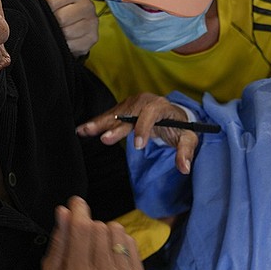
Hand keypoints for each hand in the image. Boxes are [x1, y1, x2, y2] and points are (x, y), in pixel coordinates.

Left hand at [14, 0, 97, 56]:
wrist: (75, 28)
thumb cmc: (59, 11)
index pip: (52, 3)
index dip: (43, 11)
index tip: (43, 13)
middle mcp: (88, 5)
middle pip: (60, 19)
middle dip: (51, 24)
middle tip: (48, 25)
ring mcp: (93, 22)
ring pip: (67, 33)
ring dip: (58, 36)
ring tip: (56, 32)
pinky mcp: (93, 38)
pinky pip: (74, 45)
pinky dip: (66, 45)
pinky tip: (63, 41)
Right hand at [35, 197, 145, 269]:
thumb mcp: (50, 268)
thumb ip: (59, 238)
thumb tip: (65, 210)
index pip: (82, 229)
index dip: (79, 210)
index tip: (76, 202)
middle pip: (99, 227)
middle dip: (89, 227)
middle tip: (82, 242)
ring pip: (117, 231)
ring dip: (105, 234)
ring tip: (96, 251)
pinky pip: (130, 242)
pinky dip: (119, 244)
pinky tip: (109, 258)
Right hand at [76, 93, 199, 174]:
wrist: (173, 114)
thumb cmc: (180, 127)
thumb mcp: (188, 138)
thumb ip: (186, 151)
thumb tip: (184, 168)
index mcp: (161, 106)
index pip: (151, 113)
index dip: (144, 128)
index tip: (138, 145)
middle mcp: (144, 101)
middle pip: (128, 112)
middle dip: (115, 126)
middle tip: (104, 139)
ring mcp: (132, 103)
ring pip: (115, 114)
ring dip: (99, 123)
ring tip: (84, 132)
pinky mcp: (123, 108)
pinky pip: (109, 116)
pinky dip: (96, 123)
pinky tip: (82, 130)